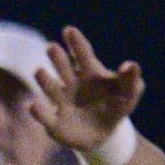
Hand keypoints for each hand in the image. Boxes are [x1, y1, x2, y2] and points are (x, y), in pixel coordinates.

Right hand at [26, 26, 146, 155]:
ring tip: (39, 71)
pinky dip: (38, 112)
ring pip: (50, 88)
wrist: (105, 134)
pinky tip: (32, 106)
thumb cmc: (117, 106)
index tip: (69, 30)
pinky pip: (45, 116)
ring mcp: (61, 102)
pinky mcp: (54, 123)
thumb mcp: (130, 92)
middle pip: (63, 67)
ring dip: (44, 79)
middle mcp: (71, 84)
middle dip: (57, 57)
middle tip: (52, 47)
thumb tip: (129, 65)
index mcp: (89, 72)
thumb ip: (131, 78)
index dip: (76, 42)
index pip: (82, 54)